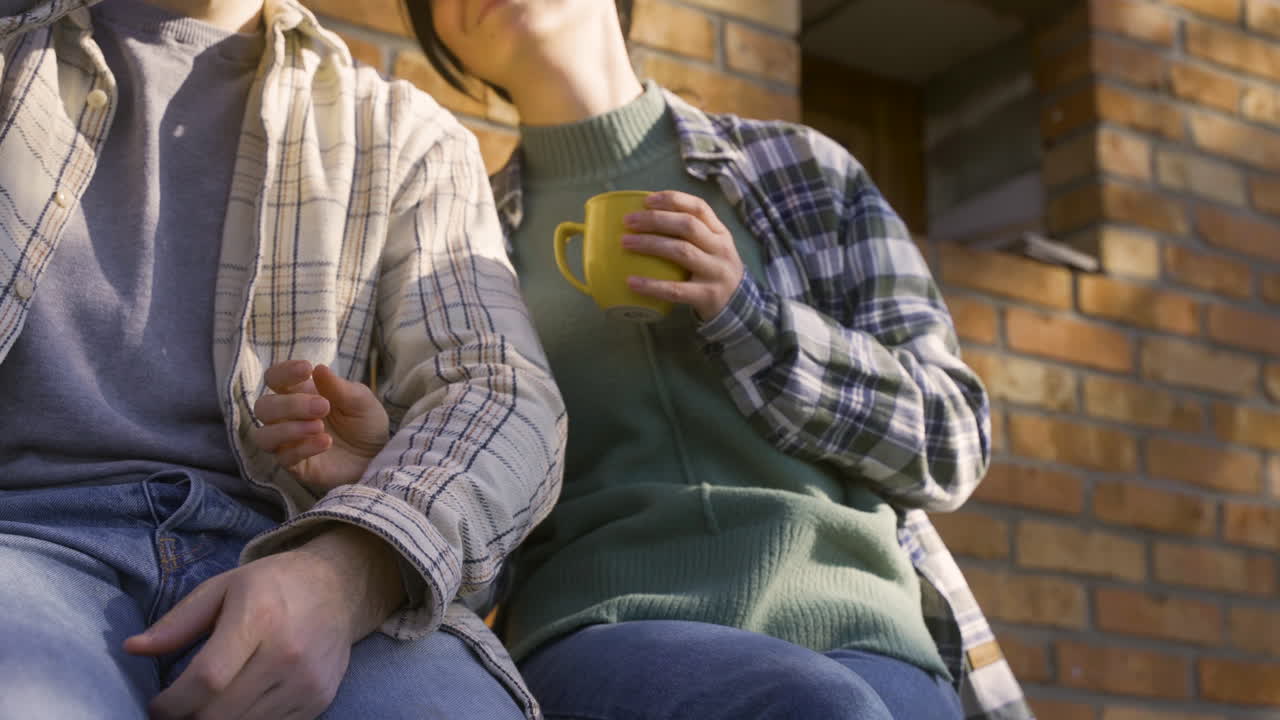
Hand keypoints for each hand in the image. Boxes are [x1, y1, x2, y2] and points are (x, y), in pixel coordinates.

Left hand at [125, 526, 404, 719]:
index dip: (172, 703)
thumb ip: (178, 622)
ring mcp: (306, 681)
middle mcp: (287, 653)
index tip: (158, 705)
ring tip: (205, 709)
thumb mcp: (222, 588)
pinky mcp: (319, 699)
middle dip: (188, 719)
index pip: (206, 679)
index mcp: (258, 617)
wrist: (340, 587)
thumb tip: (132, 648)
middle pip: (220, 713)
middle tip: (177, 711)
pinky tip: (237, 708)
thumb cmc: (273, 584)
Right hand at [251, 361, 388, 493]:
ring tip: (319, 426)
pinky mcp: (296, 466)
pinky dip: (304, 448)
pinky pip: (285, 458)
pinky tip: (326, 442)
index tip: (306, 369)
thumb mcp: (361, 400)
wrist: (378, 455)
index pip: (274, 378)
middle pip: (263, 407)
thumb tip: (319, 368)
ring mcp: (289, 443)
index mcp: (300, 393)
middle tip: (323, 406)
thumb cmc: (365, 422)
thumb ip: (339, 387)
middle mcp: (287, 417)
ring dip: (288, 429)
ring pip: (263, 436)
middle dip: (290, 404)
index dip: (283, 372)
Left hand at [622, 190, 745, 320]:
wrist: (737, 307)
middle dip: (656, 220)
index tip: (647, 200)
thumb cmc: (713, 272)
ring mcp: (716, 273)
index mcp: (720, 233)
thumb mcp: (712, 248)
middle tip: (628, 221)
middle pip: (688, 226)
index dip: (673, 200)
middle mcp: (721, 249)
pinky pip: (675, 289)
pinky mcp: (707, 296)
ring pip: (682, 252)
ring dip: (651, 244)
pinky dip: (651, 285)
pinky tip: (632, 281)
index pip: (699, 207)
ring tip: (625, 243)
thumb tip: (644, 218)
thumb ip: (691, 234)